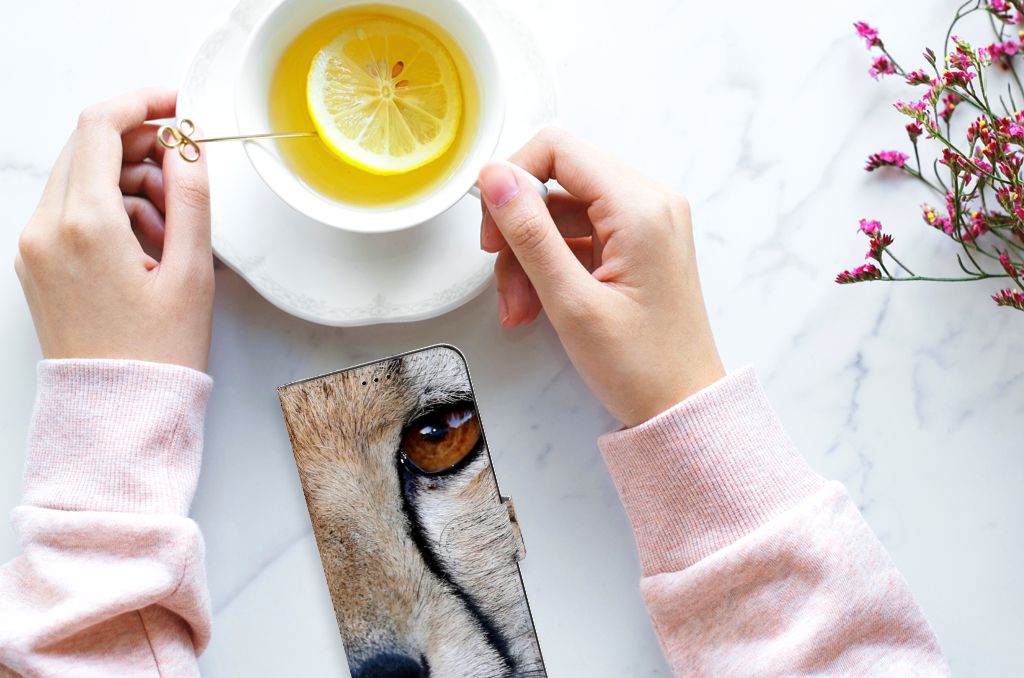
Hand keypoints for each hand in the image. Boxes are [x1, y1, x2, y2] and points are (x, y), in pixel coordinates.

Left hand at [15, 88, 213, 371]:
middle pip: (88, 147)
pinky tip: (147, 244)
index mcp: (85, 225)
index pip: (101, 127)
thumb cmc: (157, 354)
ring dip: (129, 182)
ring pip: (81, 178)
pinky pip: (72, 210)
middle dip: (141, 147)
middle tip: (185, 174)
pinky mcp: (37, 263)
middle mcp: (46, 228)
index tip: (177, 105)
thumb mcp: (192, 273)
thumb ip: (192, 198)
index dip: (143, 103)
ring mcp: (35, 246)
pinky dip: (111, 210)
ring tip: (173, 228)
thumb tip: (188, 147)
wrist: (117, 412)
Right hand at [478, 128, 723, 426]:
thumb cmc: (641, 366)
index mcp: (640, 207)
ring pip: (561, 214)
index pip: (558, 149)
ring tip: (520, 309)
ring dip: (529, 257)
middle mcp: (649, 203)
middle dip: (519, 230)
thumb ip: (529, 233)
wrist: (683, 408)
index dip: (513, 179)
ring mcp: (645, 224)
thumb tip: (494, 177)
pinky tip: (537, 306)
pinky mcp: (637, 246)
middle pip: (557, 182)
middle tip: (502, 279)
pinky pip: (578, 237)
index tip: (492, 227)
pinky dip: (551, 267)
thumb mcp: (571, 302)